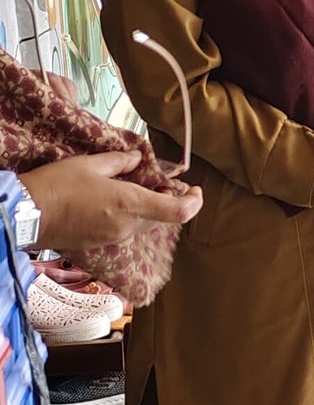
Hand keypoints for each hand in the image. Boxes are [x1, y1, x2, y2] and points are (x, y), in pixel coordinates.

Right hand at [19, 151, 201, 254]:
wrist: (26, 215)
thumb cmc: (57, 185)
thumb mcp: (90, 164)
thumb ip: (120, 162)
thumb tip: (137, 160)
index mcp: (131, 205)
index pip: (178, 212)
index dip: (194, 202)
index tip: (196, 190)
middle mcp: (128, 226)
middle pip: (159, 216)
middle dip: (161, 198)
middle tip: (151, 179)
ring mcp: (114, 238)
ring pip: (140, 222)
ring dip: (140, 206)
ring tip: (122, 185)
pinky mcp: (100, 244)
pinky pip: (122, 229)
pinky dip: (123, 215)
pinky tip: (105, 201)